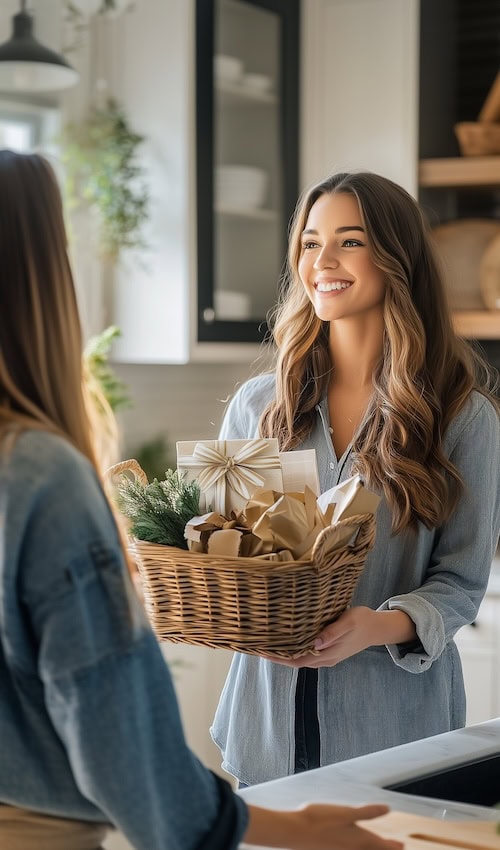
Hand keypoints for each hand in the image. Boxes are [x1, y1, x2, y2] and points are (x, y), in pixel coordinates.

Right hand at [244, 802, 403, 849]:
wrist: (296, 832)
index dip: (393, 846)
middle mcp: (353, 849)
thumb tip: (387, 809)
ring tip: (375, 847)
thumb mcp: (347, 812)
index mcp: (360, 838)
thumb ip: (368, 812)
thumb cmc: (320, 820)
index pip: (382, 845)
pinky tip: (351, 846)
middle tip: (395, 848)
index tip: (401, 846)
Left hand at [263, 606, 378, 667]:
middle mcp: (326, 658)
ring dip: (286, 654)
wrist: (377, 628)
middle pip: (297, 662)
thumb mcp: (348, 622)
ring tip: (270, 644)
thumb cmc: (362, 621)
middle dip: (278, 657)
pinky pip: (308, 654)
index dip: (280, 658)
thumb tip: (315, 643)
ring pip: (302, 659)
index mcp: (329, 653)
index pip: (298, 660)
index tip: (263, 652)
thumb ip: (332, 632)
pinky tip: (289, 641)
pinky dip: (296, 650)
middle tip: (259, 647)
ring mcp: (328, 656)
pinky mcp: (330, 651)